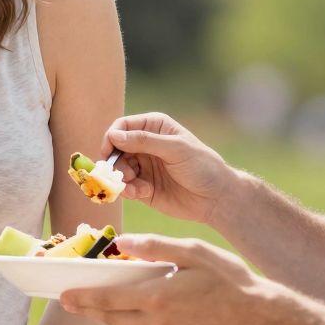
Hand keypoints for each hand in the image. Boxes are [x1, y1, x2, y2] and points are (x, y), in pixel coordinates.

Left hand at [60, 234, 279, 324]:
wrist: (260, 318)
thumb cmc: (230, 278)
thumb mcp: (194, 251)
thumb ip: (156, 247)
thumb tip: (121, 243)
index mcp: (157, 297)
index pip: (109, 300)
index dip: (84, 298)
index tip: (64, 296)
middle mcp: (157, 324)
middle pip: (112, 318)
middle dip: (89, 310)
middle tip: (70, 302)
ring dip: (113, 315)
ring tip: (101, 303)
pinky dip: (139, 321)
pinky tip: (141, 309)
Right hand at [104, 113, 236, 225]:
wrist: (216, 198)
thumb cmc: (202, 166)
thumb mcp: (175, 149)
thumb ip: (145, 141)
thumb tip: (114, 136)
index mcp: (154, 127)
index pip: (123, 127)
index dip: (112, 138)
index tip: (108, 152)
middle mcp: (145, 145)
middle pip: (115, 149)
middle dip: (115, 163)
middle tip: (123, 175)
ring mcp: (143, 166)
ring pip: (117, 170)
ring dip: (122, 179)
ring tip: (137, 187)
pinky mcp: (143, 187)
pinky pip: (125, 187)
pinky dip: (129, 191)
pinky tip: (144, 193)